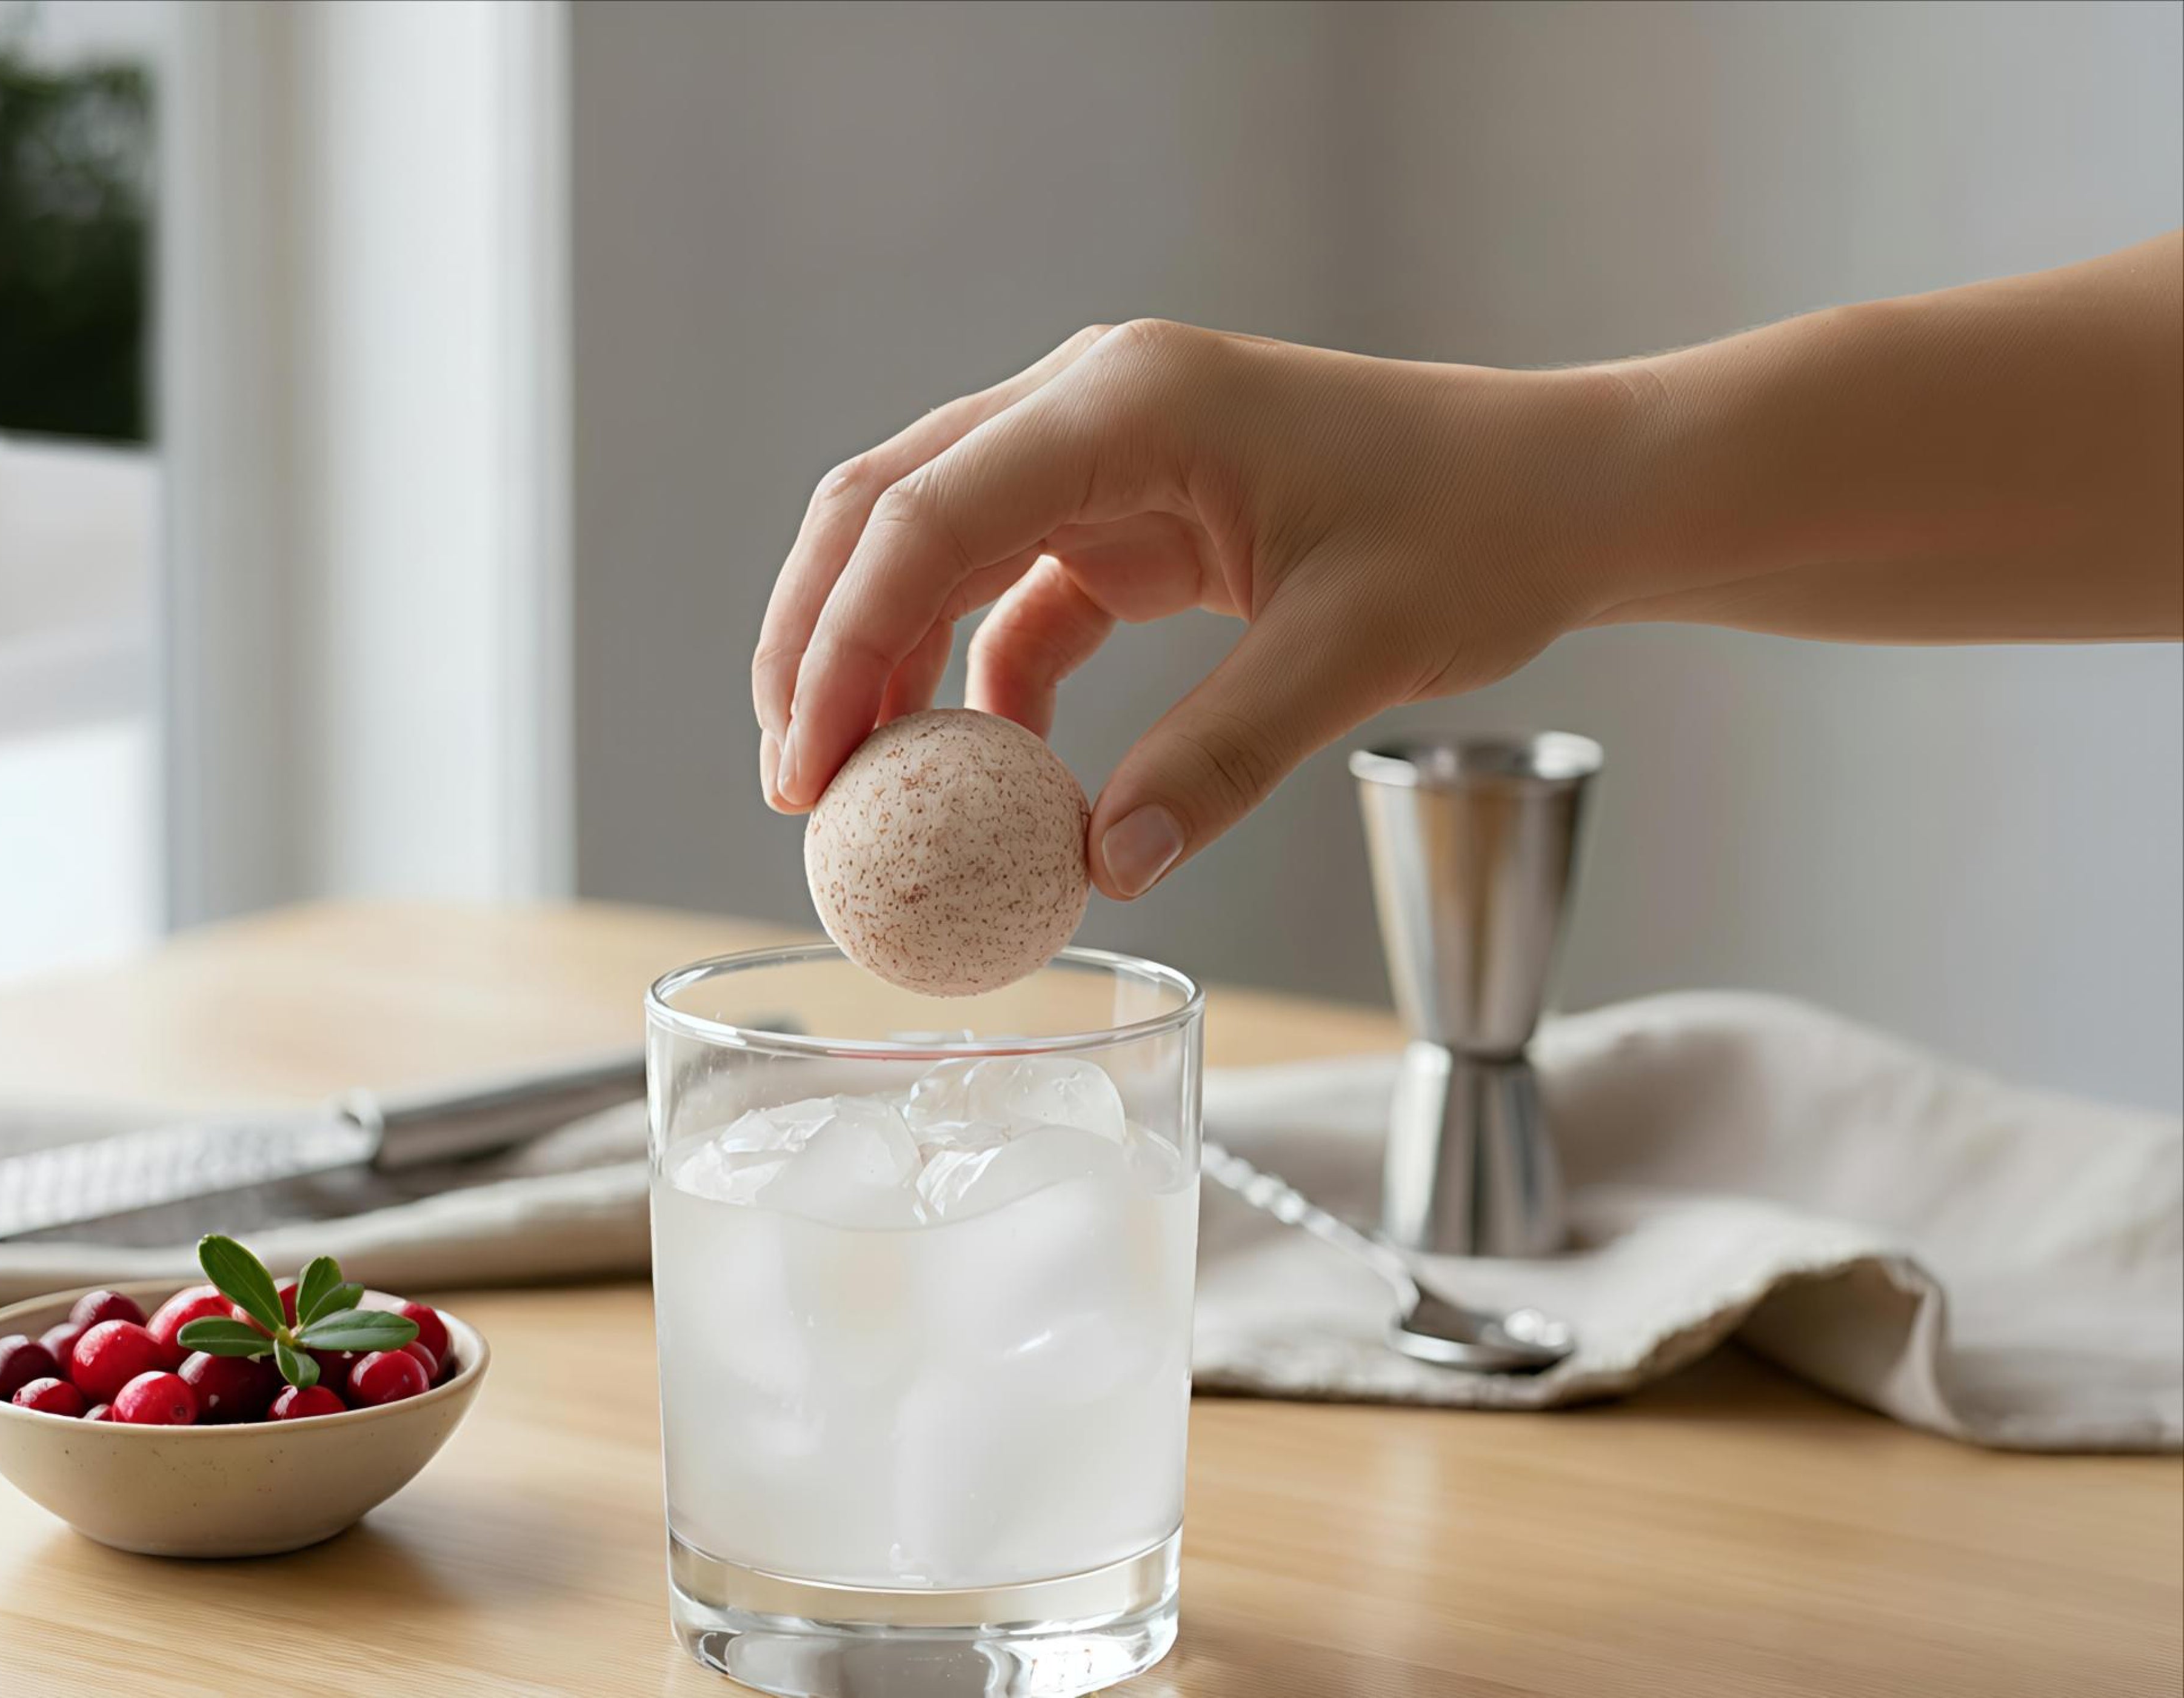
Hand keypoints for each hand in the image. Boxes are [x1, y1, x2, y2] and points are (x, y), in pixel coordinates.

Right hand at [751, 320, 1641, 896]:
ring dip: (886, 661)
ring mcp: (1104, 448)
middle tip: (797, 787)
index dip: (840, 645)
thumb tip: (1102, 866)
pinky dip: (983, 677)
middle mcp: (1092, 401)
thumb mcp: (1353, 650)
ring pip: (933, 546)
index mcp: (1129, 401)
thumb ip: (1220, 757)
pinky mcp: (1130, 509)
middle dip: (821, 644)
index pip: (926, 516)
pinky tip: (991, 764)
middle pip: (889, 510)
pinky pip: (1016, 591)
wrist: (1566, 488)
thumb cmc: (1481, 531)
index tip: (806, 772)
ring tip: (864, 790)